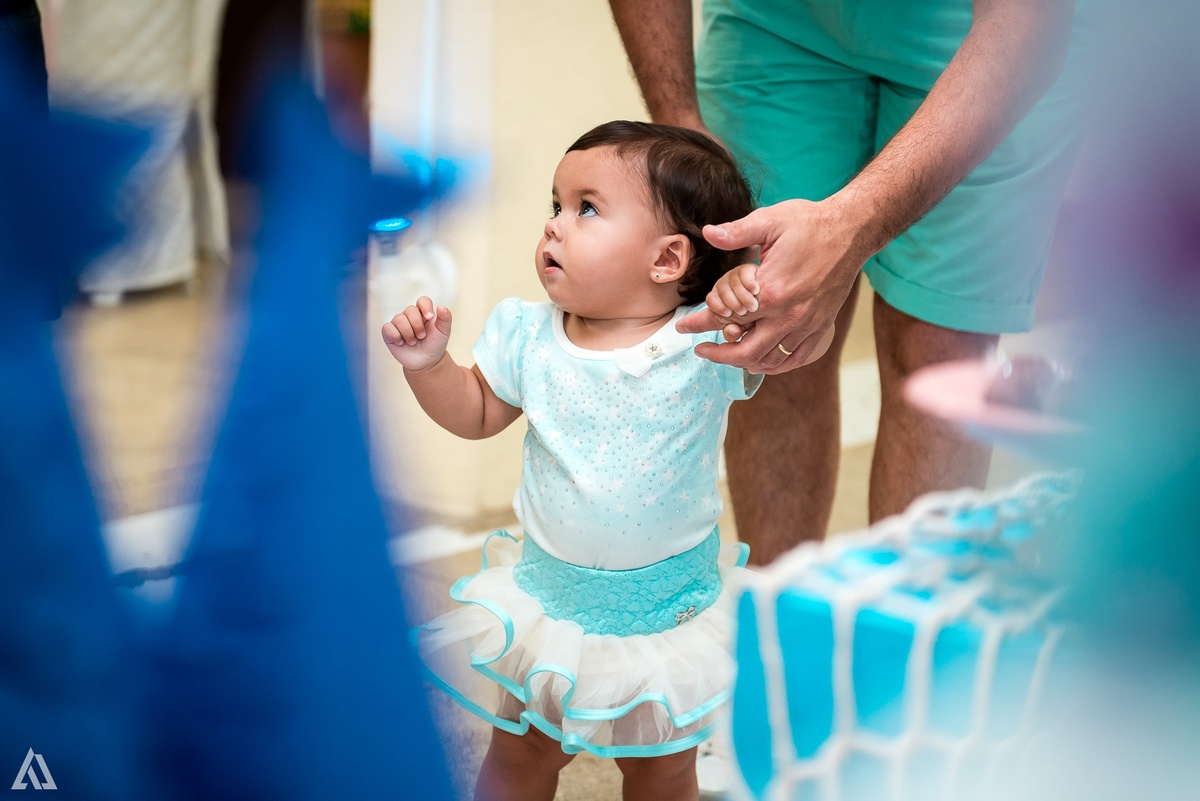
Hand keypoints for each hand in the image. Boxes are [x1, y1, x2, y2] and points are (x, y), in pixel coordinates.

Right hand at [382, 296, 451, 370]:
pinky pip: (387, 328)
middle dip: (417, 326)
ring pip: (399, 319)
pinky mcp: (389, 332)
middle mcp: (410, 316)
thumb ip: (445, 318)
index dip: (425, 307)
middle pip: (410, 310)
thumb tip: (441, 306)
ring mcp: (398, 323)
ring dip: (408, 333)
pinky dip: (395, 336)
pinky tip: (401, 343)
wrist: (426, 362)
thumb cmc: (435, 345)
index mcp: (424, 313)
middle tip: (422, 336)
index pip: (422, 301)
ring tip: (413, 342)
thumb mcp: (444, 332)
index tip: (429, 317)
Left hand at [677, 197, 867, 373]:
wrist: (852, 231)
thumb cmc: (809, 223)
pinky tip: (761, 358)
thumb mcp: (770, 221)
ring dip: (745, 362)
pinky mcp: (821, 326)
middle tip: (703, 350)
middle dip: (719, 355)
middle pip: (746, 351)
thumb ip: (736, 232)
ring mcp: (806, 324)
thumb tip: (709, 232)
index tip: (682, 329)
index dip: (699, 324)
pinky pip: (795, 358)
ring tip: (729, 353)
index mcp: (770, 291)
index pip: (724, 317)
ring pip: (770, 360)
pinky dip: (775, 364)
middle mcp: (788, 315)